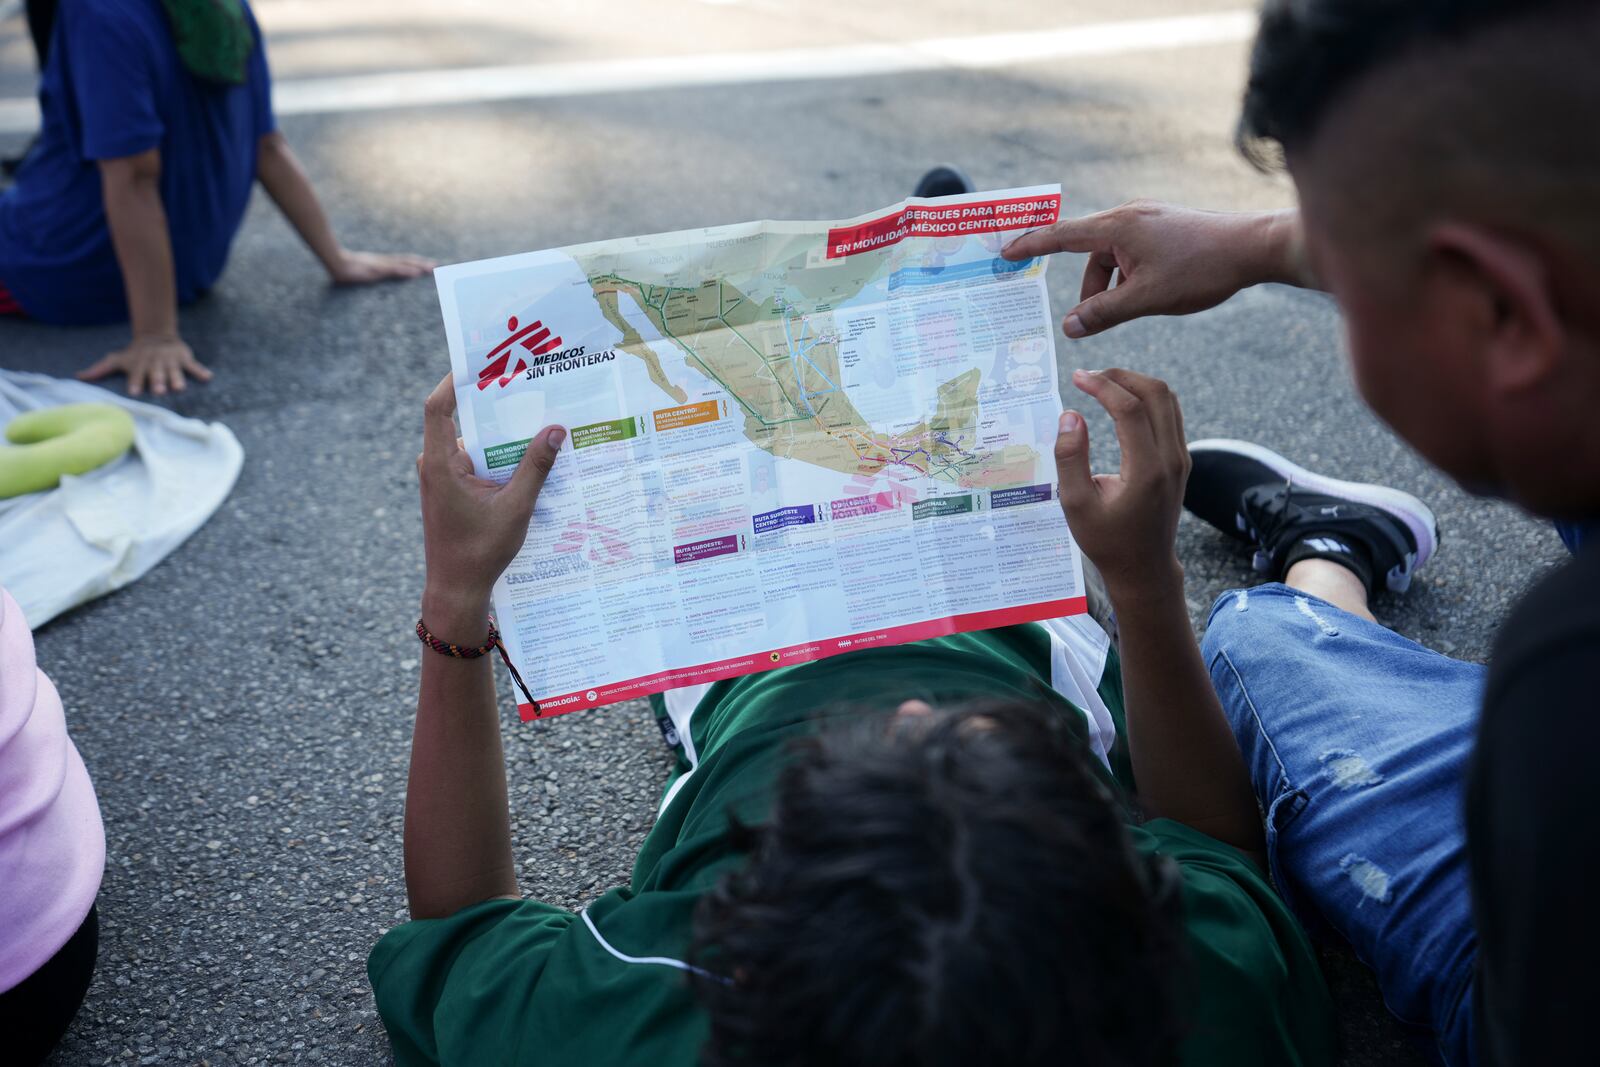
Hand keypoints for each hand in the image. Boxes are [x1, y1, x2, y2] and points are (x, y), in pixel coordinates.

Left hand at [77, 335, 211, 396]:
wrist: (155, 336)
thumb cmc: (134, 355)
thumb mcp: (116, 359)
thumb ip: (99, 369)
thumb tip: (78, 376)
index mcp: (139, 365)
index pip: (136, 374)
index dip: (136, 382)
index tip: (135, 392)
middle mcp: (155, 364)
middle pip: (156, 374)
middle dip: (158, 381)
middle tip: (159, 390)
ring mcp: (170, 361)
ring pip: (174, 371)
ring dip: (177, 378)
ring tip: (180, 387)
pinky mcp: (184, 359)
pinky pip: (194, 366)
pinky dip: (200, 371)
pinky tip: (207, 377)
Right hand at [328, 249, 435, 285]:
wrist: (336, 263)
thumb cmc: (346, 269)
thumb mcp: (362, 273)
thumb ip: (370, 275)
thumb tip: (372, 276)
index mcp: (382, 262)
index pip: (402, 261)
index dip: (415, 262)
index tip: (427, 264)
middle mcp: (385, 261)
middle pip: (407, 261)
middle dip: (422, 263)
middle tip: (437, 265)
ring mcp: (382, 264)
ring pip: (404, 264)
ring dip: (418, 267)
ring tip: (431, 269)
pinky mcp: (378, 269)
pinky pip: (395, 270)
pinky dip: (406, 271)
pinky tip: (415, 273)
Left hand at [418, 374, 564, 638]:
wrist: (457, 590)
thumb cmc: (479, 553)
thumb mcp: (515, 508)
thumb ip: (535, 468)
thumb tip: (556, 430)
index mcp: (440, 465)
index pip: (439, 408)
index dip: (454, 381)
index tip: (480, 362)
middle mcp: (436, 466)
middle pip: (464, 422)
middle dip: (495, 407)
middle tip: (528, 388)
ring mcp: (443, 478)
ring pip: (475, 445)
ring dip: (503, 437)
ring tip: (539, 423)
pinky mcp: (453, 491)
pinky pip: (478, 464)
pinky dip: (501, 459)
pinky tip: (532, 461)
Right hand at [1001, 201, 1307, 337]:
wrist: (1253, 248)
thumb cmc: (1201, 268)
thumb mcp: (1146, 298)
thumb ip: (1103, 313)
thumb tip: (1069, 327)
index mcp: (1116, 226)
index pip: (1060, 235)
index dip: (1030, 245)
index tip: (1005, 252)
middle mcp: (1128, 215)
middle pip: (1087, 253)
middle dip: (1088, 289)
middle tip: (1091, 320)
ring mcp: (1147, 219)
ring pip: (1111, 258)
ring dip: (1112, 286)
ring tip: (1134, 308)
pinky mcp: (1162, 227)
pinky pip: (1130, 253)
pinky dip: (1129, 276)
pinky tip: (1149, 294)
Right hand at [1054, 368, 1190, 600]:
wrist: (1144, 566)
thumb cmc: (1106, 540)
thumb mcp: (1076, 505)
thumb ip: (1071, 458)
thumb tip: (1070, 415)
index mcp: (1146, 471)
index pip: (1130, 409)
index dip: (1102, 386)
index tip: (1077, 377)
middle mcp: (1171, 460)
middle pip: (1157, 393)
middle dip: (1121, 376)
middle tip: (1090, 376)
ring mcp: (1180, 458)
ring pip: (1168, 400)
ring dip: (1135, 384)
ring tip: (1102, 384)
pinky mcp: (1180, 459)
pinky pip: (1169, 414)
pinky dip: (1146, 399)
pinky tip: (1120, 402)